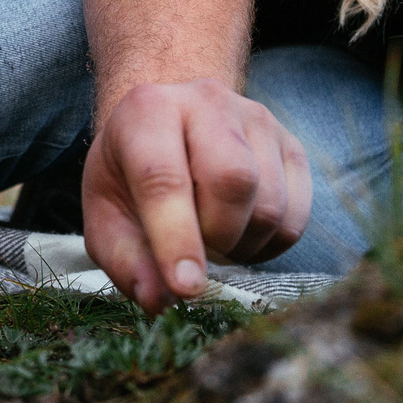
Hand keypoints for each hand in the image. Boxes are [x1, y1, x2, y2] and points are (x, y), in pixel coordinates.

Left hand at [81, 79, 312, 312]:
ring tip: (213, 239)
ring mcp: (257, 119)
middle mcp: (207, 101)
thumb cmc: (131, 177)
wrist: (168, 129)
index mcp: (147, 111)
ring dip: (242, 245)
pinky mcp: (291, 145)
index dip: (176, 239)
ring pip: (270, 203)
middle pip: (233, 180)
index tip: (185, 288)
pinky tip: (241, 235)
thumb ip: (125, 259)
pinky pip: (296, 215)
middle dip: (216, 237)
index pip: (164, 178)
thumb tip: (160, 301)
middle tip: (196, 251)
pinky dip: (270, 245)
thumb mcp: (106, 216)